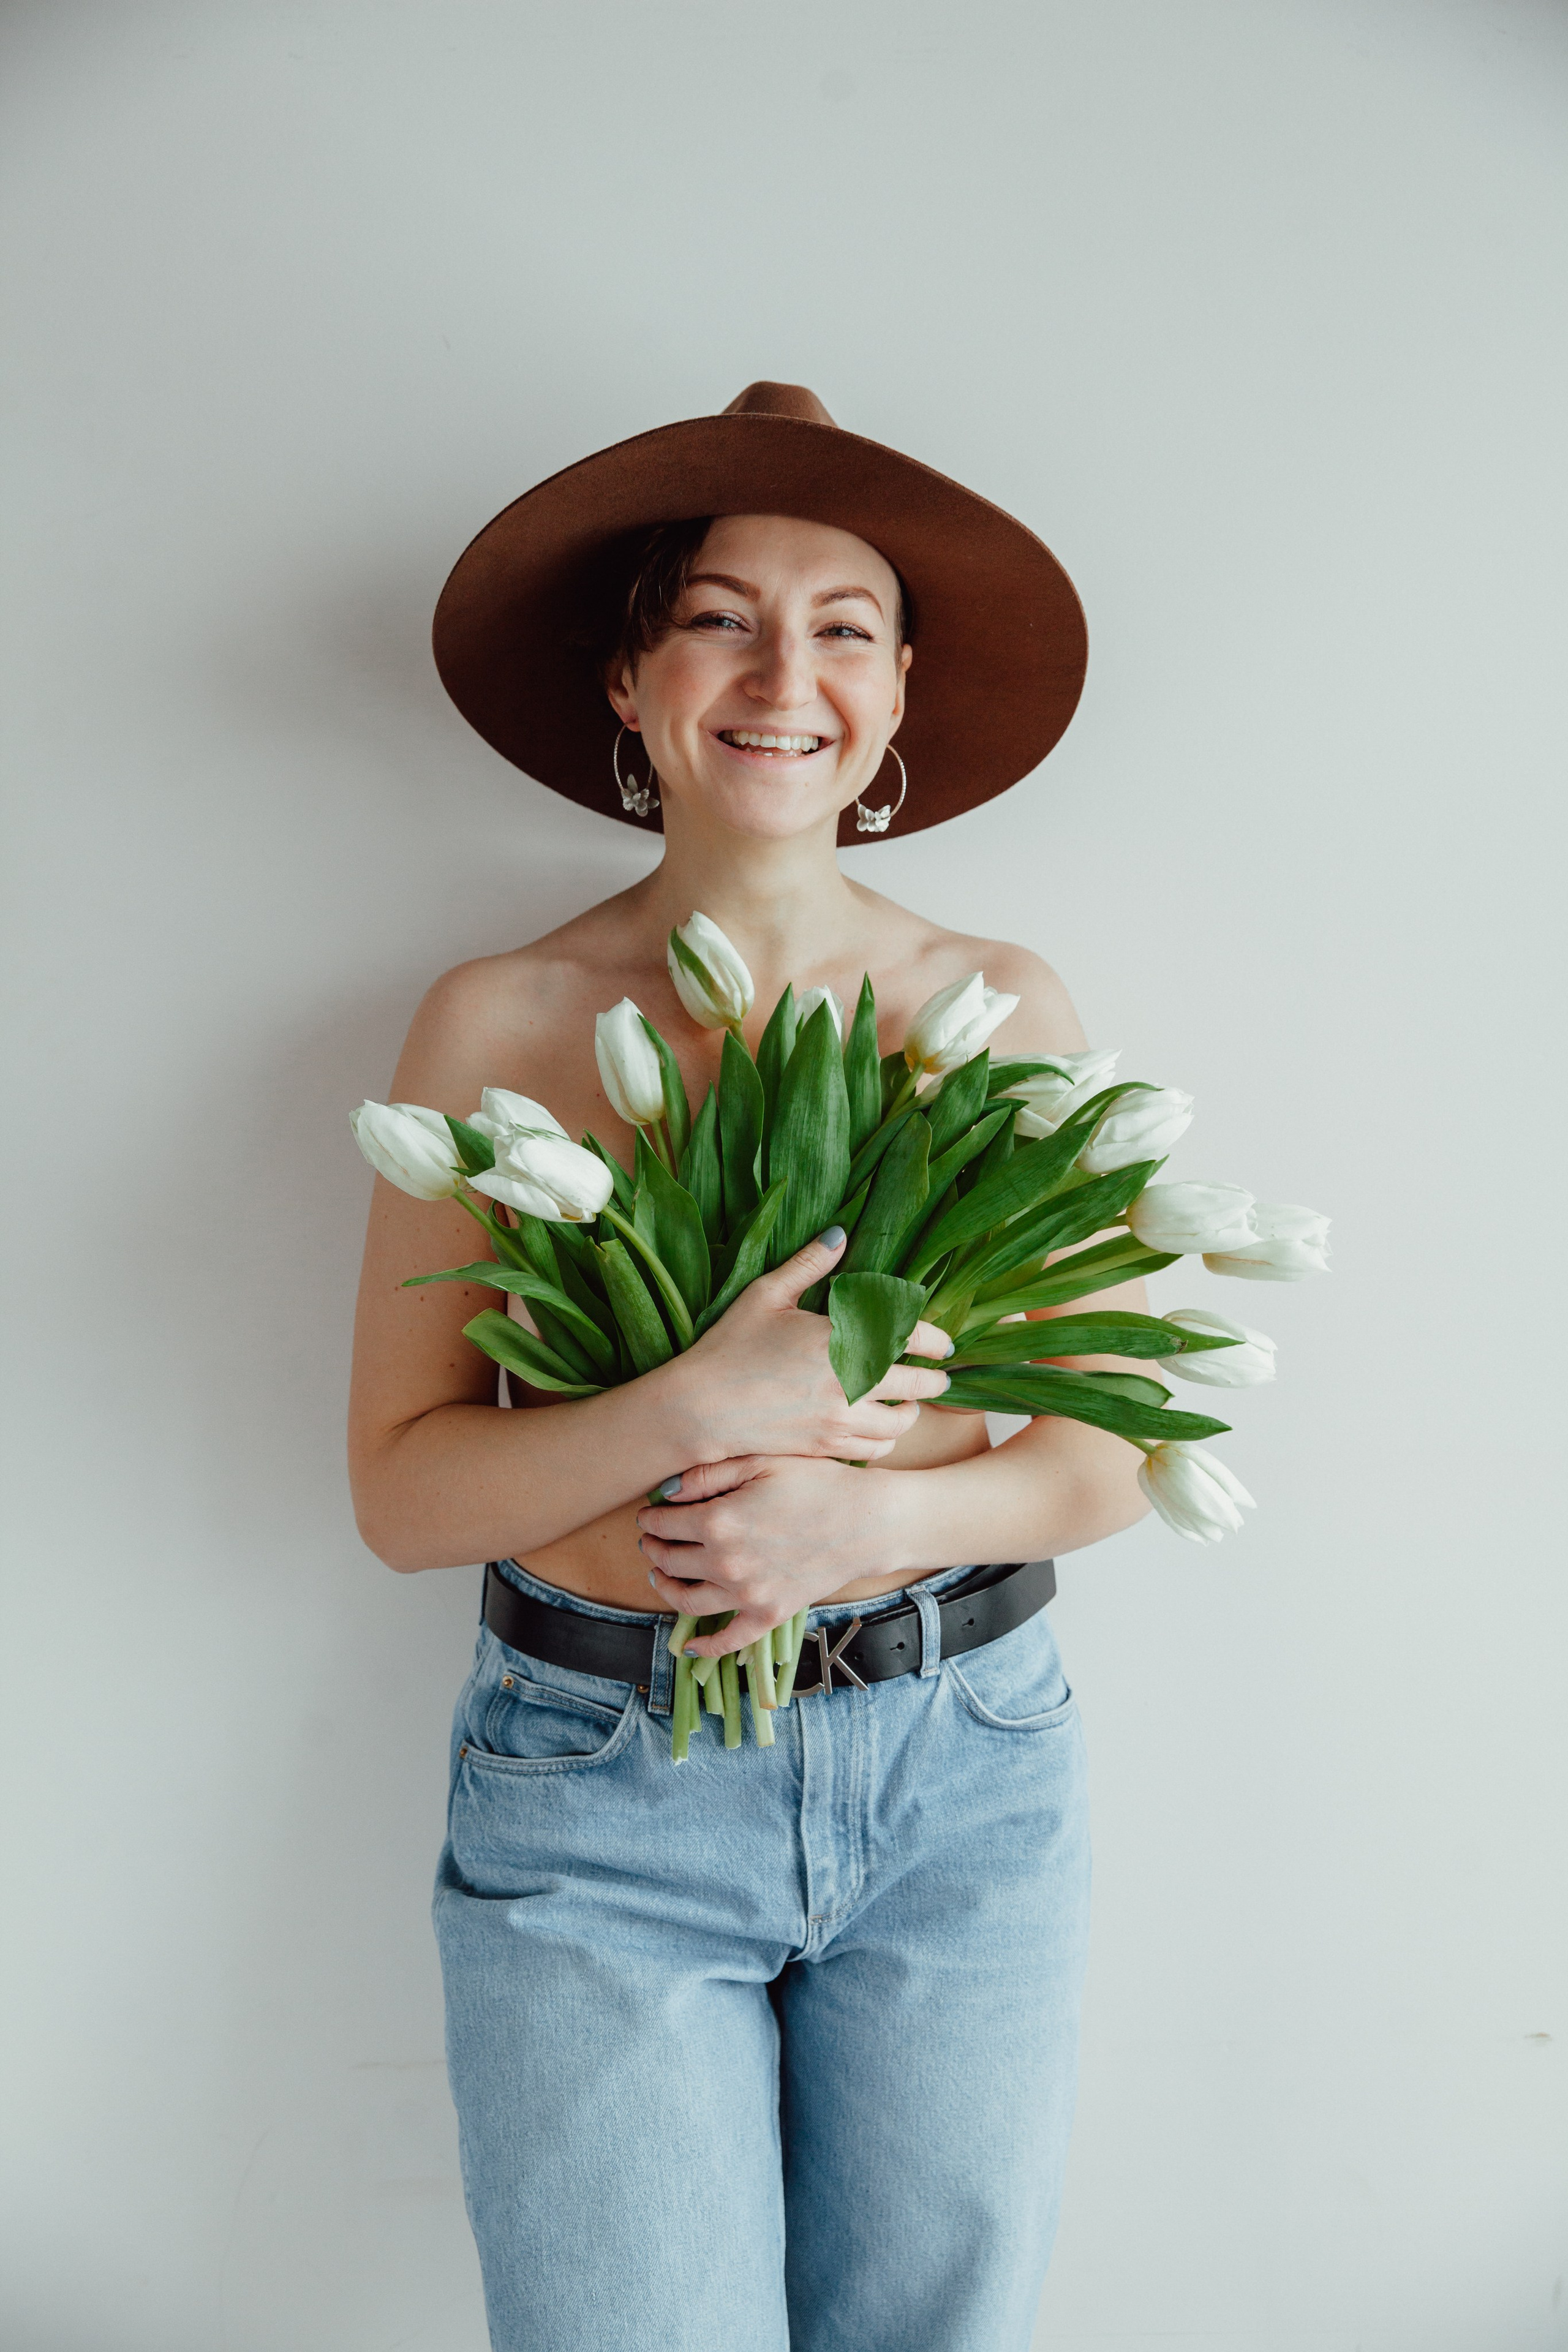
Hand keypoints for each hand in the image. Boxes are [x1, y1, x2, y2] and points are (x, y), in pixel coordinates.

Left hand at [637, 1454, 909, 1648]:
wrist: (866, 1522)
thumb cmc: (817, 1483)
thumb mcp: (761, 1462)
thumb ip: (708, 1474)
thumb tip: (665, 1492)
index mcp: (718, 1522)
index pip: (664, 1524)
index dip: (650, 1518)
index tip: (648, 1514)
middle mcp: (725, 1563)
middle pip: (669, 1561)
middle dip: (654, 1548)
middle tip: (651, 1540)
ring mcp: (746, 1595)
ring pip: (686, 1601)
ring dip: (665, 1588)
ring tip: (659, 1576)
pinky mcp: (768, 1615)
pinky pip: (728, 1641)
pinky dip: (704, 1648)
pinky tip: (689, 1646)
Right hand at [661, 1227, 951, 1469]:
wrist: (698, 1408)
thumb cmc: (729, 1347)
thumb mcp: (766, 1295)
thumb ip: (808, 1264)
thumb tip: (840, 1233)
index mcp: (839, 1338)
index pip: (911, 1337)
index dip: (934, 1340)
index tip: (942, 1342)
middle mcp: (848, 1382)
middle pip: (919, 1385)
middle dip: (935, 1379)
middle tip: (938, 1374)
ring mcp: (839, 1420)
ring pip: (901, 1423)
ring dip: (912, 1411)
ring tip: (908, 1402)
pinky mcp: (827, 1447)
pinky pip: (875, 1449)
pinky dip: (885, 1438)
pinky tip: (877, 1425)